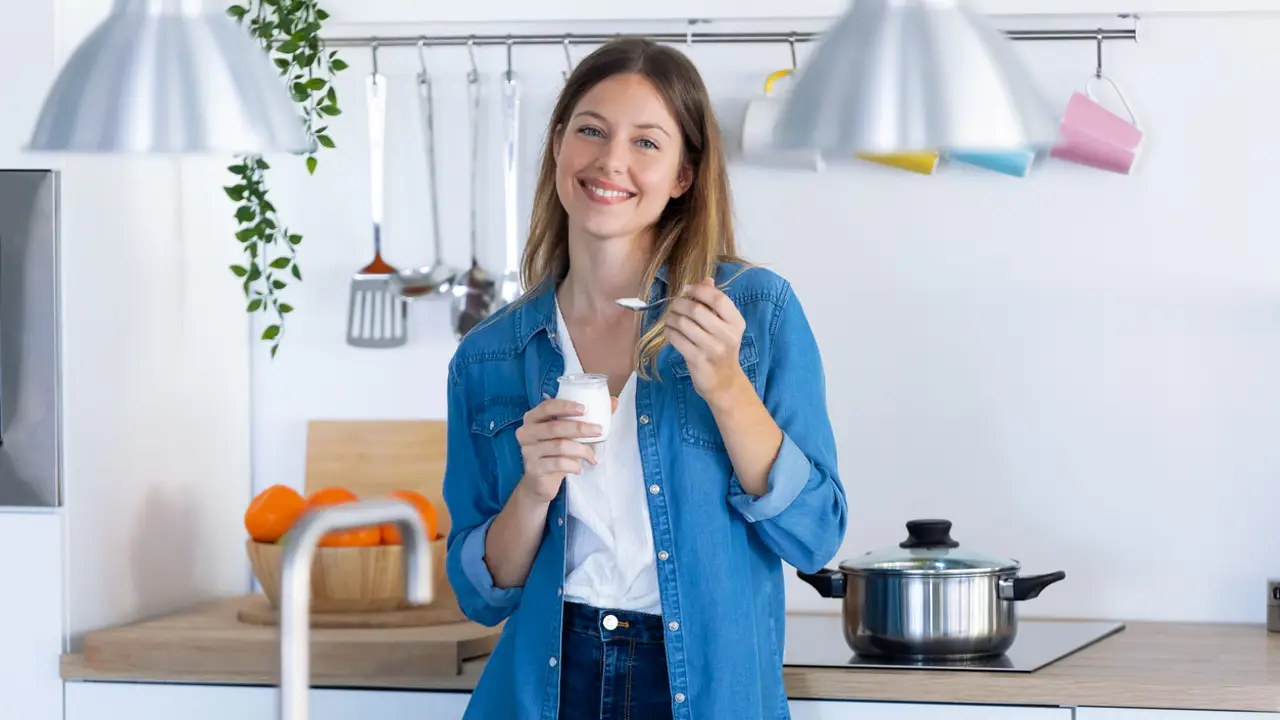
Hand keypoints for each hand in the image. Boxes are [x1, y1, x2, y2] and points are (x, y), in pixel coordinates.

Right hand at [514, 398, 602, 502]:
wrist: (540, 481)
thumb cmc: (555, 452)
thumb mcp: (568, 434)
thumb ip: (588, 418)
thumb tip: (614, 401)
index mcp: (532, 418)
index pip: (547, 407)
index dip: (565, 406)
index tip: (585, 409)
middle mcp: (526, 432)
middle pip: (554, 427)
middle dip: (580, 428)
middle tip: (598, 430)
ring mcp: (528, 451)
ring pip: (559, 446)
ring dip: (581, 450)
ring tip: (593, 456)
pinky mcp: (533, 468)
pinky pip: (558, 464)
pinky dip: (573, 465)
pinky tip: (580, 468)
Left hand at [665, 277, 748, 407]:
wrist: (724, 382)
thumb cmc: (722, 349)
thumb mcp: (725, 326)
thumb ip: (715, 303)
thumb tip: (706, 280)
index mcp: (736, 323)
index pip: (718, 299)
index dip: (699, 290)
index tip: (687, 289)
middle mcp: (727, 335)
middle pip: (697, 310)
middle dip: (680, 303)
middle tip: (673, 305)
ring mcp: (712, 348)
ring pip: (683, 323)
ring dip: (671, 317)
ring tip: (669, 318)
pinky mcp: (697, 359)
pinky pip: (676, 339)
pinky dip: (669, 331)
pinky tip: (669, 331)